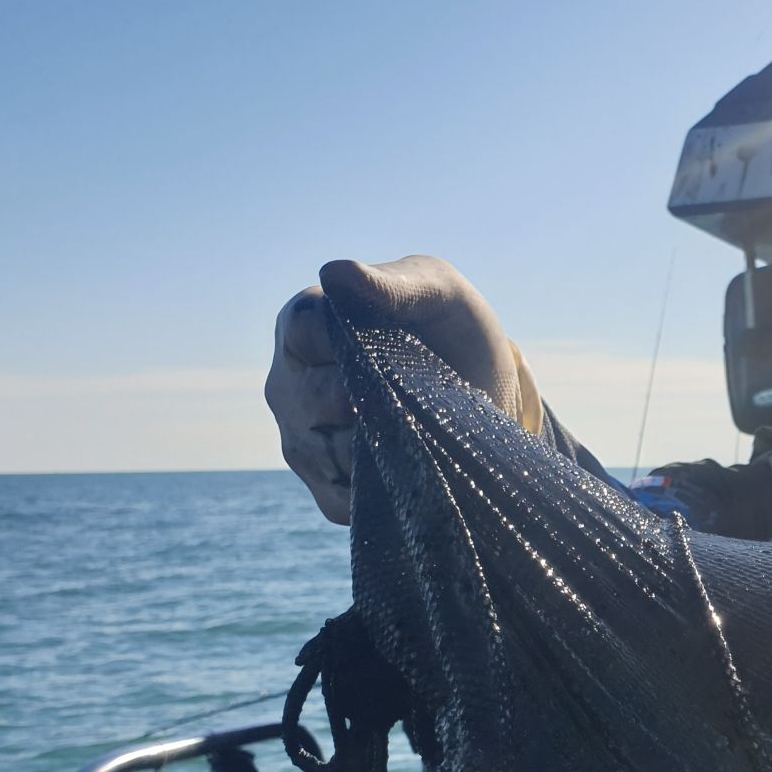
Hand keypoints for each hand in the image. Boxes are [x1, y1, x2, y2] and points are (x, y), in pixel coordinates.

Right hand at [264, 255, 538, 523]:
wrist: (482, 392)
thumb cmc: (452, 326)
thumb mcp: (436, 291)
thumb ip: (392, 283)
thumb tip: (335, 271)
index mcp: (301, 325)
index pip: (304, 332)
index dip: (354, 340)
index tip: (401, 342)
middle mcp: (288, 385)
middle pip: (312, 399)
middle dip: (374, 398)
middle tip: (420, 390)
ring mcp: (301, 441)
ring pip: (326, 453)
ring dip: (382, 443)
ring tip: (419, 424)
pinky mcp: (326, 490)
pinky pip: (344, 499)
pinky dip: (384, 487)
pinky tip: (411, 464)